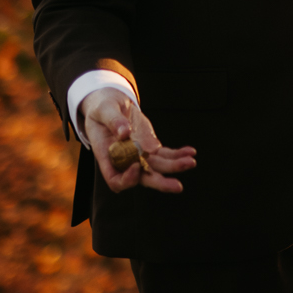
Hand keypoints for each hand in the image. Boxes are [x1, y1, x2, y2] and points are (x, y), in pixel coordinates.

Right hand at [80, 87, 195, 193]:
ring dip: (175, 166)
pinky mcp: (151, 147)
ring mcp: (139, 156)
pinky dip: (178, 154)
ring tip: (191, 162)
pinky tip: (190, 152)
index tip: (136, 164)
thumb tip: (124, 132)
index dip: (127, 178)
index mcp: (107, 156)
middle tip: (177, 186)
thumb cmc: (102, 109)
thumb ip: (113, 121)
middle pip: (142, 178)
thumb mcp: (103, 110)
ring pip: (158, 168)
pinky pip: (166, 155)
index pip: (116, 179)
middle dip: (160, 183)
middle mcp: (124, 161)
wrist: (111, 105)